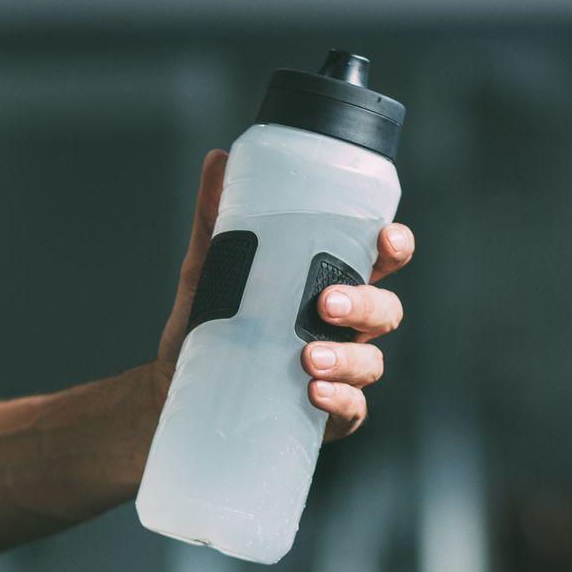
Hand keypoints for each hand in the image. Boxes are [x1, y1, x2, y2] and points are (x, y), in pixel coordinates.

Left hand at [155, 149, 414, 441]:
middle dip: (365, 303)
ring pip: (371, 362)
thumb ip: (216, 218)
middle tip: (325, 302)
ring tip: (308, 356)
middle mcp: (345, 326)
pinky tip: (313, 392)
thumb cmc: (209, 320)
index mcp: (330, 282)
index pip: (380, 260)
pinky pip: (351, 408)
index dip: (395, 246)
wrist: (177, 385)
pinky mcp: (327, 412)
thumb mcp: (208, 267)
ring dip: (348, 357)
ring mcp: (340, 370)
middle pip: (385, 309)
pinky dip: (338, 400)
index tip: (387, 237)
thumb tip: (218, 160)